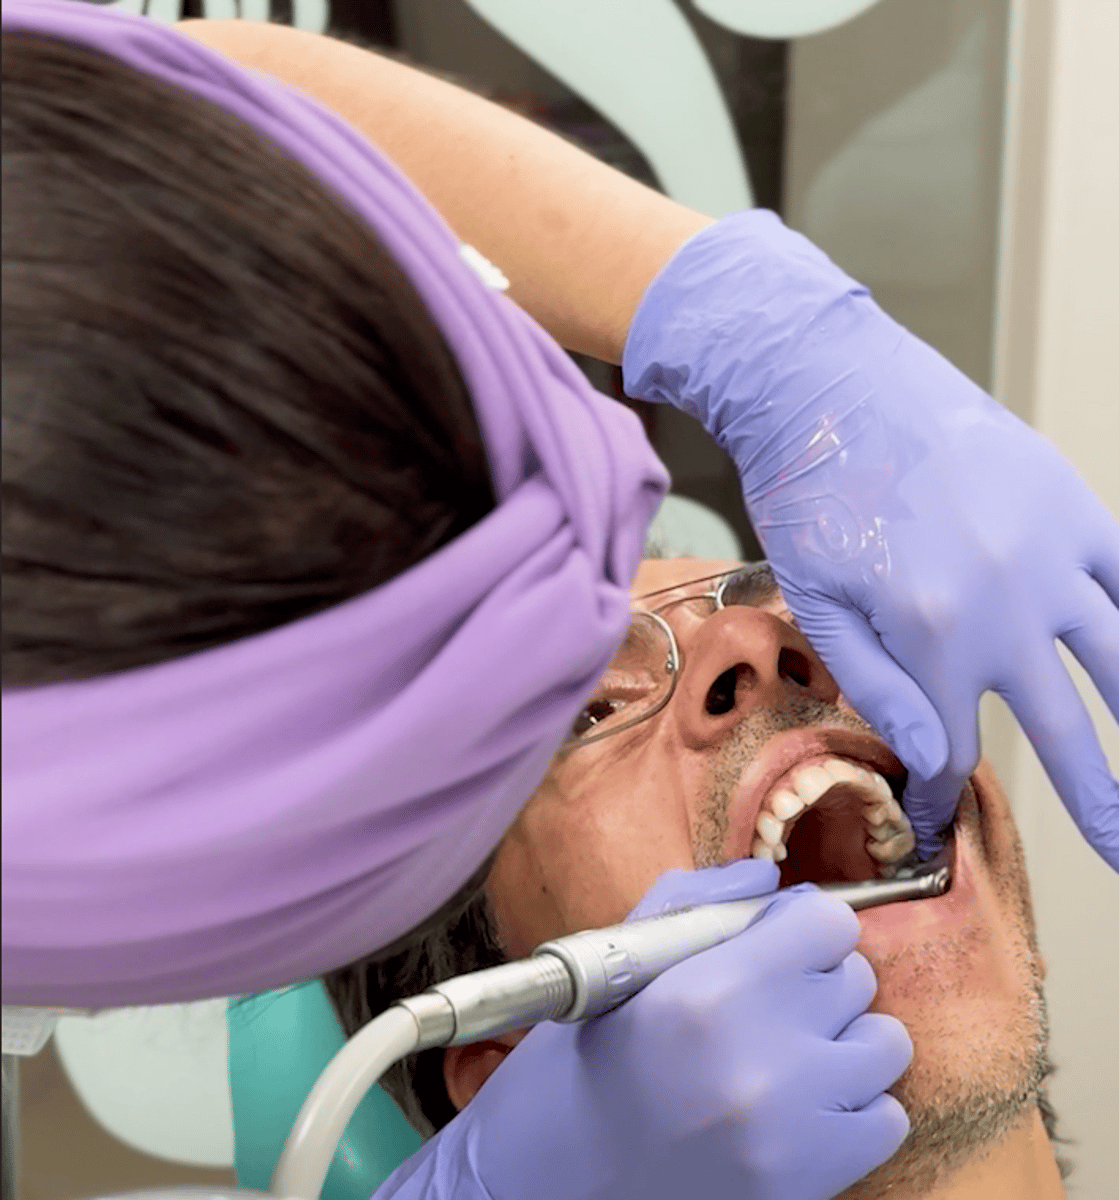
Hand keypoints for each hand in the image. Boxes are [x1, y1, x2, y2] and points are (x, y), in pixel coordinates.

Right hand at [375, 859, 911, 1199]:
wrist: (550, 1186)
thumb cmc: (574, 1066)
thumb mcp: (614, 965)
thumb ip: (694, 902)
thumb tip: (769, 878)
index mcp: (706, 993)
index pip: (828, 922)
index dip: (802, 923)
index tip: (775, 938)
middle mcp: (761, 1058)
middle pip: (855, 976)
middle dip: (815, 977)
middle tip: (766, 999)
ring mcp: (794, 1129)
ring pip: (884, 1043)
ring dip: (843, 1039)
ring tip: (788, 1052)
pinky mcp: (811, 1182)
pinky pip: (887, 1118)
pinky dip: (853, 1105)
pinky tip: (798, 1105)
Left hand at [623, 209, 1118, 866]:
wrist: (833, 386)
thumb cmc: (811, 494)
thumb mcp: (815, 600)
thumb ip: (877, 684)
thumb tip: (932, 758)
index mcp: (933, 634)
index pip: (953, 746)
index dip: (945, 794)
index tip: (940, 819)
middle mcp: (1007, 604)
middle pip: (1059, 727)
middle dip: (1091, 800)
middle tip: (1115, 852)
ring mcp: (1051, 552)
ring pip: (1118, 659)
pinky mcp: (1072, 503)